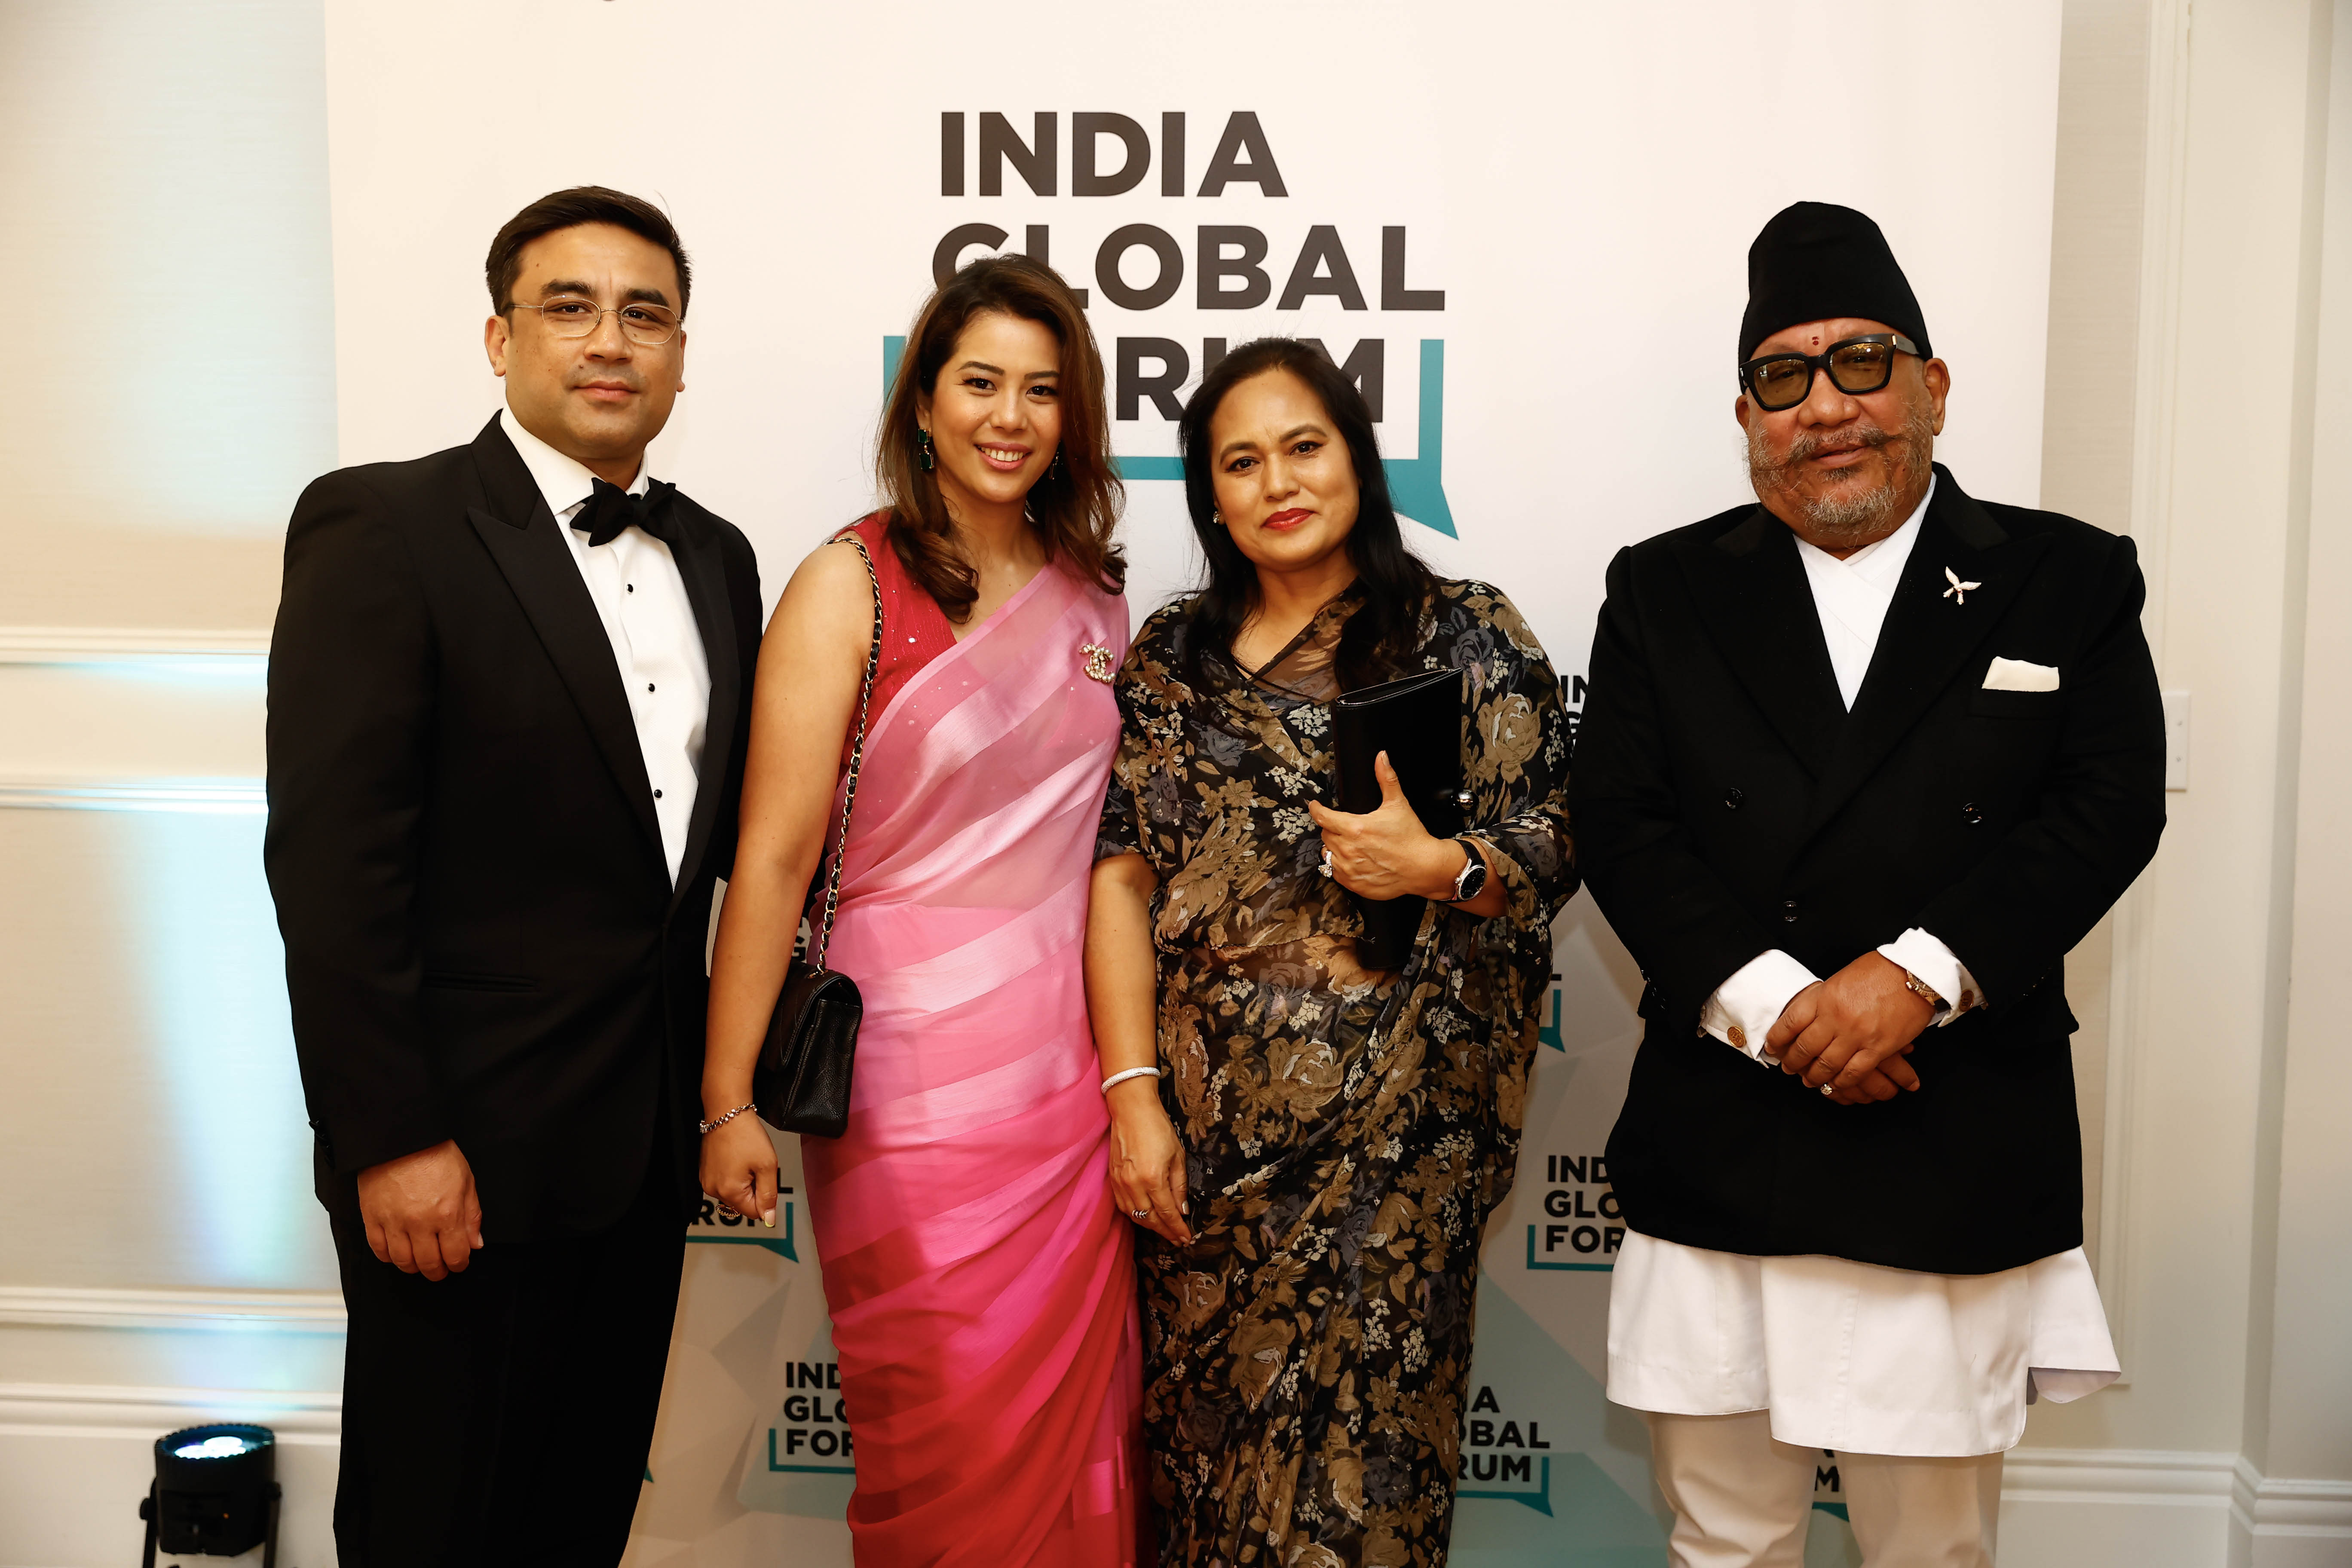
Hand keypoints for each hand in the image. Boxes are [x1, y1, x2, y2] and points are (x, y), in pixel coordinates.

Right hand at [356, 1140, 482, 1280]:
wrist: (402, 1137)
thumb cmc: (435, 1154)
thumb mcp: (466, 1181)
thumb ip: (472, 1215)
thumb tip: (475, 1243)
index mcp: (447, 1214)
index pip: (455, 1255)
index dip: (459, 1264)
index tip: (459, 1264)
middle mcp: (420, 1223)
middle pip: (429, 1263)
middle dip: (438, 1272)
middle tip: (440, 1270)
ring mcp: (394, 1222)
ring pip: (403, 1261)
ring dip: (414, 1268)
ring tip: (419, 1263)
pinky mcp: (372, 1218)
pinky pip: (379, 1249)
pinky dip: (389, 1257)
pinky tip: (397, 1253)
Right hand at [699, 1113, 778, 1229]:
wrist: (727, 1112)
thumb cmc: (747, 1135)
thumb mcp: (767, 1165)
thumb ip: (769, 1195)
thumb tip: (769, 1220)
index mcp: (729, 1191)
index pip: (754, 1212)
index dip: (765, 1198)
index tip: (765, 1178)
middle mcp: (713, 1190)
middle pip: (743, 1203)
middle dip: (754, 1188)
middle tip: (756, 1165)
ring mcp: (707, 1181)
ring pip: (734, 1193)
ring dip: (744, 1181)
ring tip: (745, 1160)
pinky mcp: (704, 1172)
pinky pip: (724, 1183)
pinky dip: (733, 1175)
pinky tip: (736, 1158)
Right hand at [1106, 1080, 1190, 1245]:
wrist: (1131, 1109)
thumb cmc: (1158, 1128)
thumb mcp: (1177, 1155)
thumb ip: (1179, 1186)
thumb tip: (1182, 1210)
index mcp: (1153, 1178)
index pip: (1167, 1213)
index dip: (1177, 1229)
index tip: (1186, 1238)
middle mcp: (1134, 1185)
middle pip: (1150, 1219)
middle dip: (1165, 1231)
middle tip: (1177, 1238)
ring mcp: (1120, 1183)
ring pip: (1135, 1216)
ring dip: (1150, 1226)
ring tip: (1164, 1229)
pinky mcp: (1112, 1179)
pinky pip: (1123, 1206)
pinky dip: (1135, 1215)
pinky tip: (1145, 1215)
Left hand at [1307, 751, 1457, 900]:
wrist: (1424, 867)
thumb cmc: (1411, 837)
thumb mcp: (1398, 804)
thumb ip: (1386, 778)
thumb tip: (1381, 757)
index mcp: (1355, 828)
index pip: (1323, 817)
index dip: (1316, 809)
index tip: (1315, 806)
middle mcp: (1348, 850)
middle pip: (1325, 835)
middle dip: (1333, 829)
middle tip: (1348, 828)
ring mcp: (1350, 869)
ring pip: (1328, 854)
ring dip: (1335, 848)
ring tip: (1352, 845)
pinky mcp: (1354, 884)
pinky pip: (1335, 873)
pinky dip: (1341, 866)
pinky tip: (1355, 860)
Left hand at [1764, 953, 1932, 1102]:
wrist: (1913, 972)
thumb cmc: (1879, 971)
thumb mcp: (1841, 979)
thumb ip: (1824, 999)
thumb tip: (1812, 1015)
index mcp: (1823, 997)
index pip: (1790, 1023)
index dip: (1777, 1039)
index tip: (1772, 1047)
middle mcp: (1835, 1018)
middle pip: (1804, 1048)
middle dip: (1793, 1062)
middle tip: (1789, 1068)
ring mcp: (1855, 1035)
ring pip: (1826, 1064)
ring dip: (1815, 1076)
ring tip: (1810, 1080)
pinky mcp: (1877, 1048)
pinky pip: (1853, 1072)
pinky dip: (1841, 1082)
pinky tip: (1835, 1084)